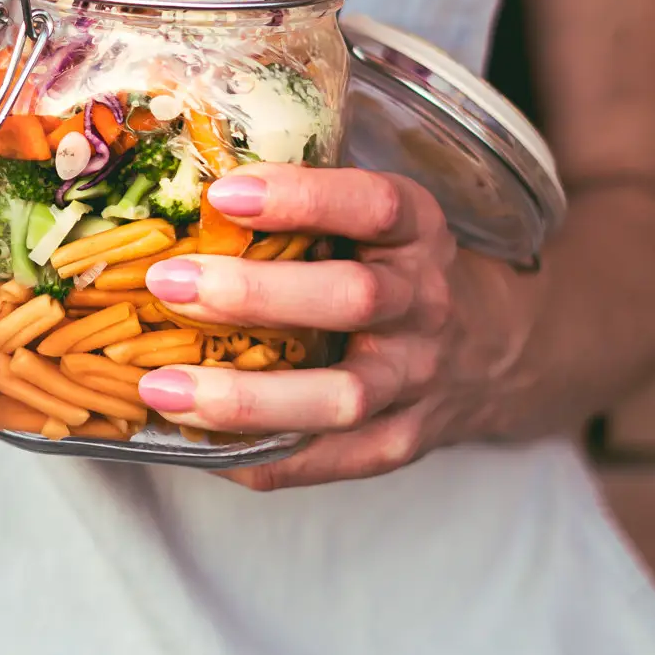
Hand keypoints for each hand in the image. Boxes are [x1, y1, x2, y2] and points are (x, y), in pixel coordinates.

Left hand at [141, 166, 537, 490]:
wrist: (492, 350)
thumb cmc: (395, 268)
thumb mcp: (376, 220)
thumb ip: (304, 206)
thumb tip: (177, 193)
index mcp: (417, 233)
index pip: (374, 206)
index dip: (302, 197)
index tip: (223, 194)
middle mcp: (425, 305)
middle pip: (353, 301)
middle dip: (254, 294)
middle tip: (168, 283)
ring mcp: (416, 382)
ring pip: (341, 397)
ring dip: (245, 396)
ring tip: (162, 388)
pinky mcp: (399, 442)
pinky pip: (327, 460)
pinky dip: (258, 457)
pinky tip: (192, 442)